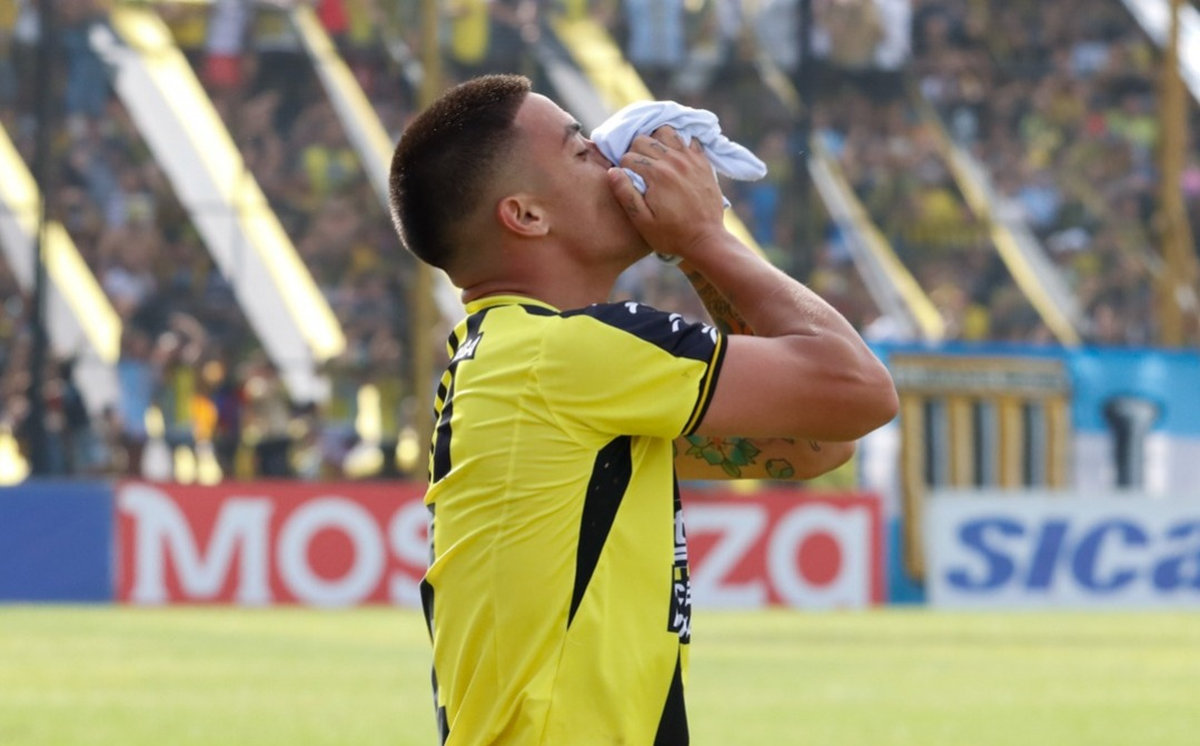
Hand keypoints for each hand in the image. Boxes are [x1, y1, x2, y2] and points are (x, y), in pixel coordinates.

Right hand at [607, 126, 728, 259]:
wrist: (706, 239)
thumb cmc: (672, 234)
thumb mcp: (643, 222)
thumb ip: (625, 194)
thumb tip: (612, 171)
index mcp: (656, 175)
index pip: (628, 156)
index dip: (624, 169)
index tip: (630, 182)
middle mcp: (673, 161)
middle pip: (643, 139)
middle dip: (636, 152)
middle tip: (639, 170)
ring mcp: (690, 159)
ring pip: (665, 131)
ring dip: (656, 141)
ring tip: (655, 158)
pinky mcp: (702, 161)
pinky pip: (687, 138)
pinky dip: (677, 142)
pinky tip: (674, 155)